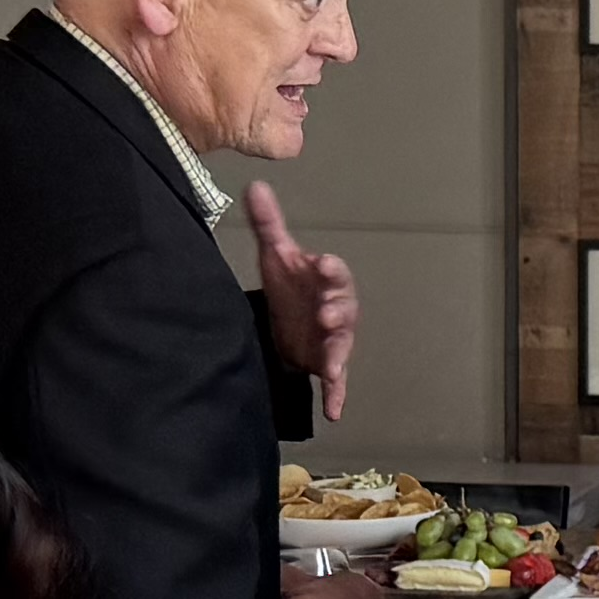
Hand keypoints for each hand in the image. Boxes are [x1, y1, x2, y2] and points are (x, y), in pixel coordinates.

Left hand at [245, 182, 360, 385]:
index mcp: (327, 280)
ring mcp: (334, 338)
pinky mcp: (327, 364)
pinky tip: (333, 411)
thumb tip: (255, 186)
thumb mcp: (278, 255)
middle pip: (344, 307)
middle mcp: (336, 308)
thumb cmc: (293, 286)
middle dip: (338, 309)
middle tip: (328, 311)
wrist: (291, 324)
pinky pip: (337, 382)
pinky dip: (336, 396)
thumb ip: (269, 224)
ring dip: (338, 353)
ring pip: (342, 344)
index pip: (333, 271)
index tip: (324, 263)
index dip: (330, 268)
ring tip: (331, 364)